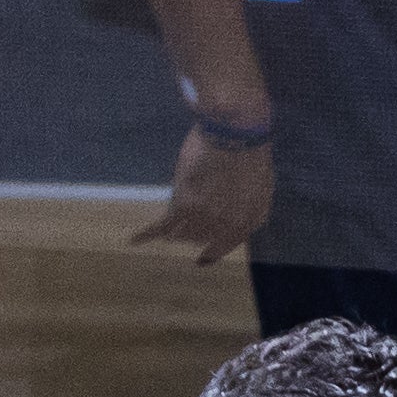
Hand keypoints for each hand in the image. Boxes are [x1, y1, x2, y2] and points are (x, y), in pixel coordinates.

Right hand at [133, 122, 273, 260]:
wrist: (236, 136)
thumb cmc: (251, 154)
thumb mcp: (262, 188)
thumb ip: (251, 210)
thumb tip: (236, 226)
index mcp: (247, 222)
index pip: (226, 245)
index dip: (213, 251)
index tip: (203, 259)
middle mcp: (226, 226)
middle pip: (202, 237)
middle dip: (196, 230)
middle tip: (188, 221)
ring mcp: (204, 218)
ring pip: (183, 233)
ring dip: (177, 229)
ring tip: (168, 228)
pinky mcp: (183, 206)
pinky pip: (163, 225)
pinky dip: (148, 233)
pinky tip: (134, 240)